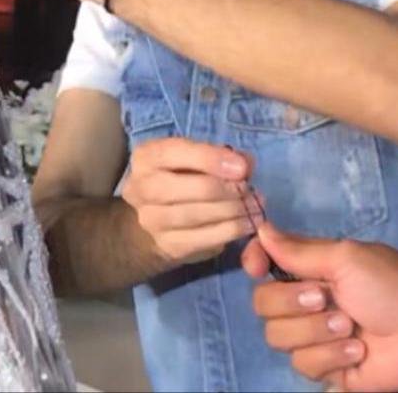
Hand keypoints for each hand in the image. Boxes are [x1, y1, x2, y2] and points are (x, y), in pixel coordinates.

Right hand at [121, 137, 255, 266]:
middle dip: (230, 190)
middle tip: (250, 190)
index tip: (242, 168)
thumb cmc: (181, 177)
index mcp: (147, 157)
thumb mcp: (194, 157)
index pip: (177, 153)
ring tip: (255, 206)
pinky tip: (248, 223)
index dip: (212, 159)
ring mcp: (152, 219)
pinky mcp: (168, 244)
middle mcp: (141, 187)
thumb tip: (246, 164)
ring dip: (235, 211)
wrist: (156, 216)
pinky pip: (206, 238)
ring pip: (201, 215)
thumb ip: (220, 155)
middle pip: (194, 188)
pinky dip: (232, 230)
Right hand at [243, 224, 397, 390]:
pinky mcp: (323, 367)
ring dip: (316, 332)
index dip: (252, 261)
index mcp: (309, 269)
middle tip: (326, 300)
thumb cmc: (391, 288)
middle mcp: (304, 301)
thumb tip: (260, 229)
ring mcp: (312, 336)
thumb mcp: (347, 258)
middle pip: (262, 303)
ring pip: (278, 337)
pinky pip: (302, 364)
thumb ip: (299, 249)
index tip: (256, 268)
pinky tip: (357, 351)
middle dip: (291, 302)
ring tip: (350, 328)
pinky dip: (331, 356)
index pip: (262, 261)